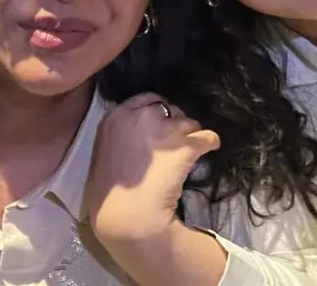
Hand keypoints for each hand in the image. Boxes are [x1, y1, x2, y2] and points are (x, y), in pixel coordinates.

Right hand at [86, 92, 220, 245]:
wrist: (125, 216)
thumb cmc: (110, 192)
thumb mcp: (106, 150)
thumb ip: (124, 132)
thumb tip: (147, 127)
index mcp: (116, 116)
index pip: (147, 99)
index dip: (158, 112)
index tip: (162, 124)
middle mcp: (141, 116)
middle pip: (170, 109)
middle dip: (174, 123)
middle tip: (172, 144)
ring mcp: (165, 130)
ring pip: (189, 123)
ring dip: (190, 136)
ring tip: (185, 154)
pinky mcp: (186, 146)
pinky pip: (208, 137)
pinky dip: (210, 143)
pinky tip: (209, 150)